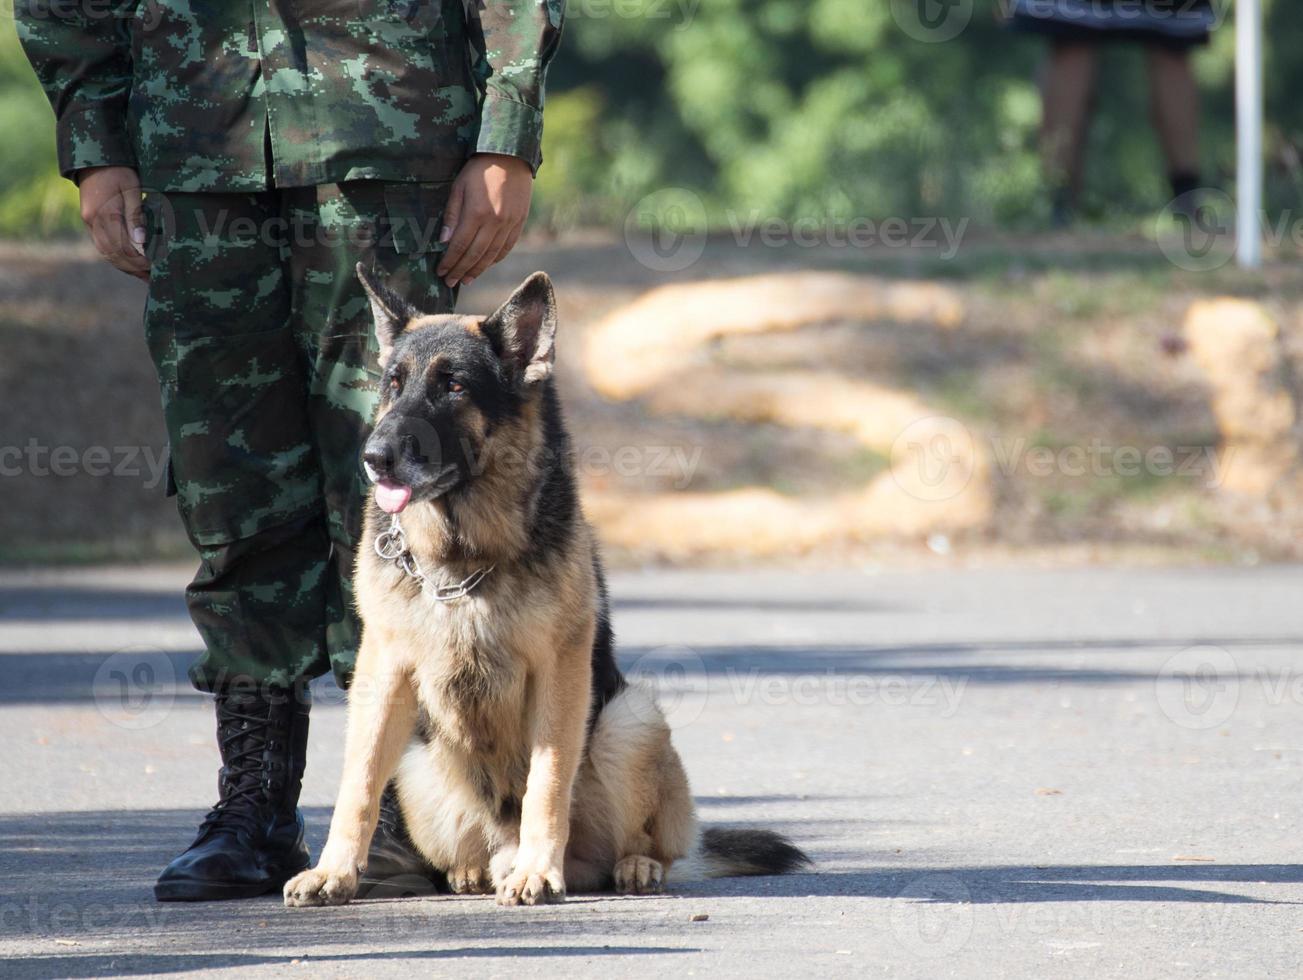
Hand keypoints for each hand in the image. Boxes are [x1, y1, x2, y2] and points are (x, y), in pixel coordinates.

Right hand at [77, 166, 149, 280]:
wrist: (94, 159)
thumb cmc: (118, 171)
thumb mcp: (132, 189)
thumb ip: (136, 215)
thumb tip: (140, 243)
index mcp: (105, 214)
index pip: (124, 247)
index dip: (140, 261)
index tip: (157, 267)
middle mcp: (93, 222)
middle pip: (114, 255)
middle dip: (135, 268)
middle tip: (155, 277)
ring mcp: (89, 224)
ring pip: (107, 254)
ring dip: (126, 267)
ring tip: (146, 276)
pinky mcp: (90, 223)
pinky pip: (103, 247)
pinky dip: (117, 258)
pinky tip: (131, 265)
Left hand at [436, 153, 532, 287]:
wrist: (511, 157)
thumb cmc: (479, 169)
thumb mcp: (459, 187)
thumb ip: (452, 215)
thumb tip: (444, 242)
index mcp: (477, 213)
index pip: (460, 246)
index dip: (449, 262)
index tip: (441, 272)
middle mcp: (494, 223)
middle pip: (475, 255)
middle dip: (460, 271)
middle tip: (450, 283)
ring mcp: (509, 225)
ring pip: (491, 256)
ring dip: (477, 270)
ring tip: (466, 280)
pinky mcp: (518, 223)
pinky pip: (506, 248)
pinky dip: (494, 259)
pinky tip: (485, 265)